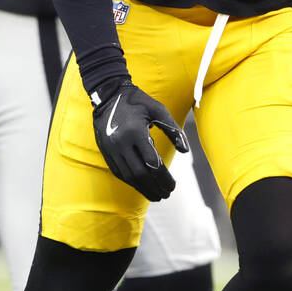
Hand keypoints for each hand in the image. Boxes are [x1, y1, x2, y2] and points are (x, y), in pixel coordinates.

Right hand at [90, 78, 188, 201]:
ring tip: (156, 196)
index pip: (152, 163)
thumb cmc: (138, 102)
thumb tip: (186, 151)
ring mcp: (110, 149)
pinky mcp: (105, 151)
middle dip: (154, 187)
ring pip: (127, 176)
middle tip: (166, 194)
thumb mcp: (159, 110)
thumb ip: (174, 130)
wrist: (108, 95)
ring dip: (143, 188)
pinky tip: (141, 186)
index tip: (173, 186)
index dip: (163, 177)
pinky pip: (118, 172)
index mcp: (135, 132)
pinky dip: (131, 181)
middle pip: (139, 174)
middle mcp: (120, 143)